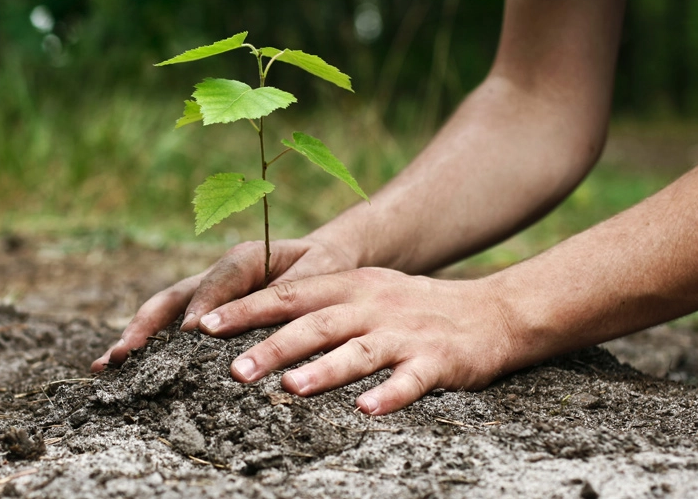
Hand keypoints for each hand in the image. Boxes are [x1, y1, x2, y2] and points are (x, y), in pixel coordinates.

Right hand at [91, 236, 357, 370]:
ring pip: (163, 312)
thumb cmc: (325, 267)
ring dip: (135, 337)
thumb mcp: (320, 272)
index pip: (219, 280)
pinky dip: (148, 346)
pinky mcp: (205, 311)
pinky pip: (171, 327)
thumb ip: (294, 288)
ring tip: (106, 365)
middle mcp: (217, 275)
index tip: (191, 333)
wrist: (325, 259)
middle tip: (123, 354)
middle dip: (146, 325)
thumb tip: (265, 312)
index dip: (204, 304)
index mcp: (246, 258)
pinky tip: (123, 370)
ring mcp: (206, 293)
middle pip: (173, 297)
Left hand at [196, 268, 518, 414]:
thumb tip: (255, 324)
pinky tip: (366, 411)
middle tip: (233, 369)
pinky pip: (410, 380)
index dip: (246, 309)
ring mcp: (405, 333)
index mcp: (350, 286)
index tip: (205, 325)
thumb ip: (318, 304)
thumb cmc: (413, 308)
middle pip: (316, 324)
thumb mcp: (366, 292)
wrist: (492, 312)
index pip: (290, 294)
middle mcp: (373, 305)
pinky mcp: (437, 360)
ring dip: (324, 370)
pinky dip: (389, 395)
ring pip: (359, 351)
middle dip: (273, 345)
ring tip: (290, 389)